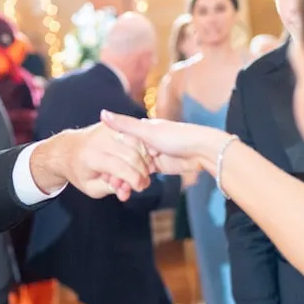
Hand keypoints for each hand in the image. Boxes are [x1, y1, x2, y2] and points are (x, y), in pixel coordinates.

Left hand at [29, 120, 154, 200]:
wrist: (67, 149)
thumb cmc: (79, 170)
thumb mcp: (90, 188)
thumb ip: (110, 189)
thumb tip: (128, 189)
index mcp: (91, 157)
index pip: (120, 168)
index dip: (134, 180)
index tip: (139, 188)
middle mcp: (100, 140)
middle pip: (132, 155)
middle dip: (142, 171)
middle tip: (143, 183)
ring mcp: (108, 129)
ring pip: (138, 143)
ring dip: (145, 160)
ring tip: (142, 173)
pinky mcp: (114, 124)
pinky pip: (135, 135)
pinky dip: (143, 148)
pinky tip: (142, 160)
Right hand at [99, 112, 230, 180]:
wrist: (201, 150)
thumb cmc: (176, 136)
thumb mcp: (147, 130)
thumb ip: (124, 124)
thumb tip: (102, 113)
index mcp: (140, 129)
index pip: (118, 143)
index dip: (109, 156)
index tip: (101, 170)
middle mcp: (143, 141)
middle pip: (124, 157)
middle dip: (116, 171)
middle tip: (111, 184)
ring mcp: (151, 154)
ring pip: (132, 168)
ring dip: (125, 179)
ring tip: (120, 191)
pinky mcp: (158, 167)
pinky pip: (142, 175)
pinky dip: (135, 182)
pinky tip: (128, 191)